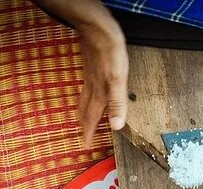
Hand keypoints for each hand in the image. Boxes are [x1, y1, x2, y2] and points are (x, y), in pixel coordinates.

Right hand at [78, 13, 128, 147]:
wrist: (96, 28)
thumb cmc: (109, 52)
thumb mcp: (119, 79)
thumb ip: (118, 103)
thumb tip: (116, 126)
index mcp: (99, 93)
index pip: (93, 118)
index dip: (89, 132)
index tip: (85, 146)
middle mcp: (92, 87)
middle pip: (86, 111)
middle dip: (85, 125)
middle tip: (83, 136)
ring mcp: (89, 77)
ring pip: (84, 99)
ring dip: (84, 112)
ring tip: (84, 120)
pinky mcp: (90, 67)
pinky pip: (86, 88)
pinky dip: (86, 97)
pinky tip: (89, 92)